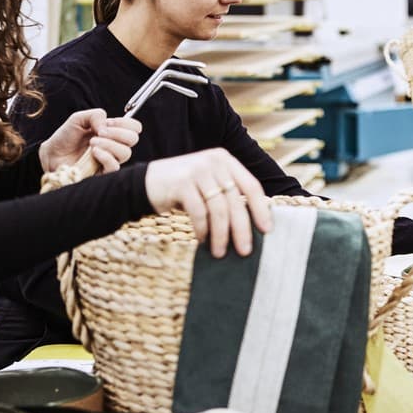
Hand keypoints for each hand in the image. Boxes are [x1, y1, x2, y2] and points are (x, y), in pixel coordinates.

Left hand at [39, 109, 140, 172]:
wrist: (51, 154)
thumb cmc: (65, 137)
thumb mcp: (78, 118)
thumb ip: (95, 115)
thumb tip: (106, 127)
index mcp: (112, 132)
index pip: (134, 127)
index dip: (125, 123)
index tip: (107, 123)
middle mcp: (114, 146)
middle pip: (133, 139)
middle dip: (118, 132)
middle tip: (100, 132)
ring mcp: (110, 160)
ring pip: (125, 152)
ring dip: (109, 144)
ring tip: (92, 143)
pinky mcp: (103, 174)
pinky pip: (114, 166)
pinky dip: (105, 156)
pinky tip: (93, 152)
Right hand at [144, 149, 272, 257]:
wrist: (146, 183)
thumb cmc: (184, 189)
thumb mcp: (209, 184)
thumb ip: (228, 195)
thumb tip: (254, 224)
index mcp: (226, 160)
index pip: (251, 185)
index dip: (261, 209)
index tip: (266, 230)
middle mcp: (214, 161)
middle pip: (236, 201)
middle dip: (242, 229)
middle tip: (245, 251)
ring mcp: (197, 170)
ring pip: (219, 209)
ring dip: (221, 235)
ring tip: (220, 252)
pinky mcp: (181, 183)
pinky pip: (199, 212)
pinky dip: (203, 229)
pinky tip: (202, 240)